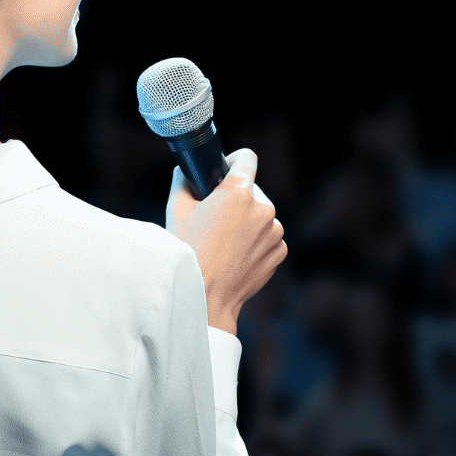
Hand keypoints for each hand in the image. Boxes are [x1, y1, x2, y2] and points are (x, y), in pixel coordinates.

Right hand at [167, 149, 286, 334]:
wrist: (207, 297)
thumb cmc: (188, 253)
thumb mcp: (176, 212)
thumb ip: (183, 182)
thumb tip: (186, 171)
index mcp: (237, 193)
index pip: (246, 158)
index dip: (234, 160)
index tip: (225, 169)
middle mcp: (263, 208)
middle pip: (251, 190)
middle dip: (236, 199)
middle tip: (215, 218)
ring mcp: (274, 231)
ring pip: (260, 215)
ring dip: (247, 221)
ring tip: (225, 242)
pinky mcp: (280, 251)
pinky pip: (268, 237)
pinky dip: (256, 242)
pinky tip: (236, 255)